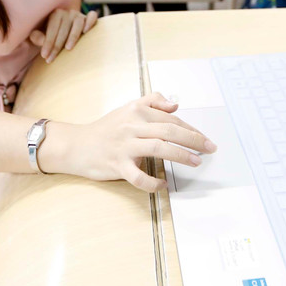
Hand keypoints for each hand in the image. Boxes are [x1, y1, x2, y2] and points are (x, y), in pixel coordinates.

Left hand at [28, 8, 98, 63]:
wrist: (62, 33)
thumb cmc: (49, 35)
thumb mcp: (39, 36)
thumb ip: (37, 37)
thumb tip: (42, 40)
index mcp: (55, 14)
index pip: (52, 28)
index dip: (48, 42)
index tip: (44, 55)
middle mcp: (67, 13)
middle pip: (64, 28)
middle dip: (57, 45)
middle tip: (51, 59)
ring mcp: (79, 15)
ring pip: (78, 23)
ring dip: (73, 36)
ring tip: (68, 48)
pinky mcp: (89, 18)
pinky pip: (92, 16)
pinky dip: (90, 21)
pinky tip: (86, 31)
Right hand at [38, 92, 216, 191]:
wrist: (76, 145)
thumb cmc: (106, 129)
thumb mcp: (128, 108)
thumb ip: (152, 101)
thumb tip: (175, 105)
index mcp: (136, 111)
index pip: (171, 119)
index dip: (191, 129)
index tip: (204, 139)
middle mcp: (131, 126)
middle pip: (169, 131)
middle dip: (193, 140)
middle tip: (209, 148)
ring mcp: (124, 146)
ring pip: (158, 149)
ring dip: (181, 155)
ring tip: (196, 162)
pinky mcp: (117, 165)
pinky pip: (138, 176)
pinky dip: (153, 182)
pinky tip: (163, 184)